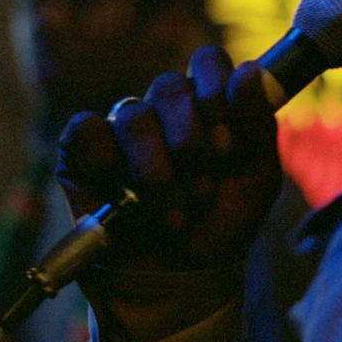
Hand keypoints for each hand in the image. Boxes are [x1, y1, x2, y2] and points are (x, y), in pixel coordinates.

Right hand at [55, 45, 280, 272]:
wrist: (183, 279)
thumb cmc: (223, 224)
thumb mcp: (257, 179)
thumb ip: (258, 125)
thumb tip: (249, 71)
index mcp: (208, 106)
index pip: (208, 62)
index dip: (217, 91)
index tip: (227, 141)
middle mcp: (165, 110)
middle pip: (170, 86)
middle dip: (191, 142)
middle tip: (203, 186)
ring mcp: (123, 128)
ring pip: (133, 115)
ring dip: (158, 172)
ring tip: (175, 213)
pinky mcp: (82, 152)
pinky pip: (87, 130)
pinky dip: (107, 164)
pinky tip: (121, 197)